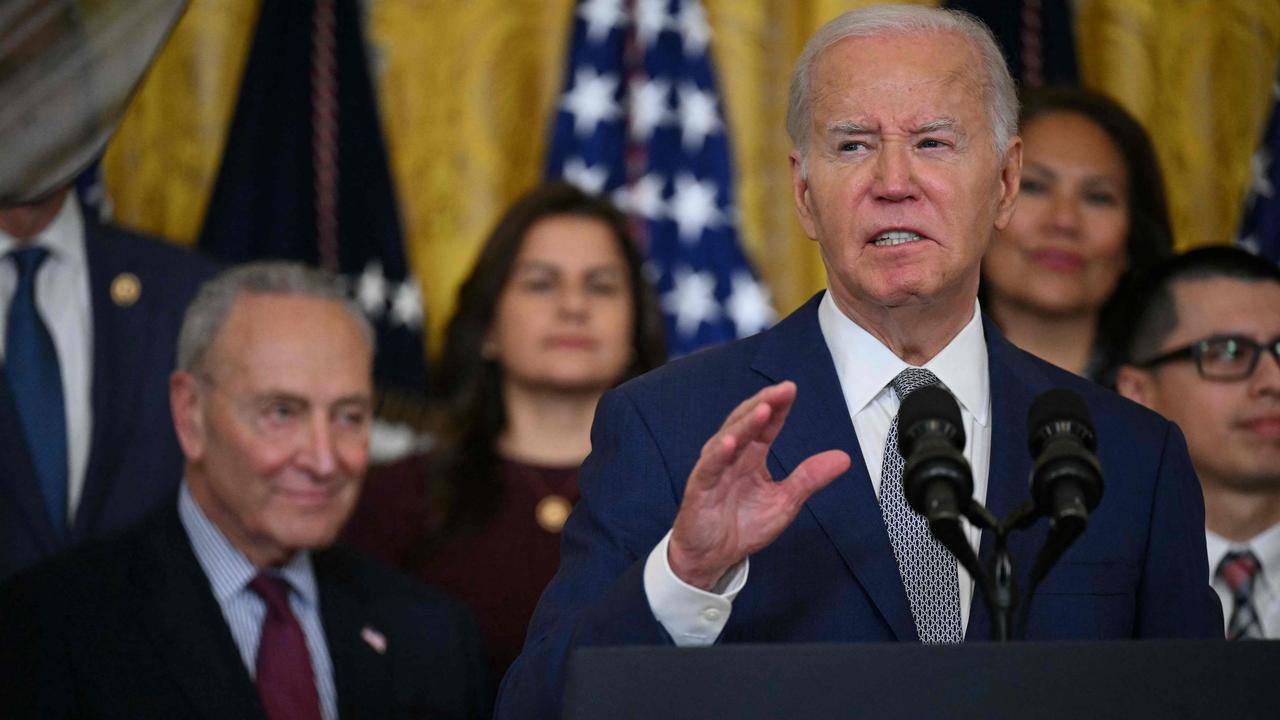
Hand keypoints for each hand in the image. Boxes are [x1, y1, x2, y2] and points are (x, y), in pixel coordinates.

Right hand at [668, 381, 850, 589]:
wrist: (712, 557)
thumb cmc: (743, 525)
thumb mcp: (785, 502)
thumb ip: (809, 478)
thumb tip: (844, 457)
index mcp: (751, 457)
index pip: (765, 426)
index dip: (778, 407)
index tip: (792, 389)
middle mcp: (732, 457)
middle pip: (746, 423)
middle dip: (764, 405)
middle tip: (782, 390)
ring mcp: (714, 470)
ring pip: (728, 439)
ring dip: (745, 424)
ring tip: (763, 409)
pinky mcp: (699, 488)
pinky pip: (709, 467)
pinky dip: (719, 454)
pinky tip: (730, 442)